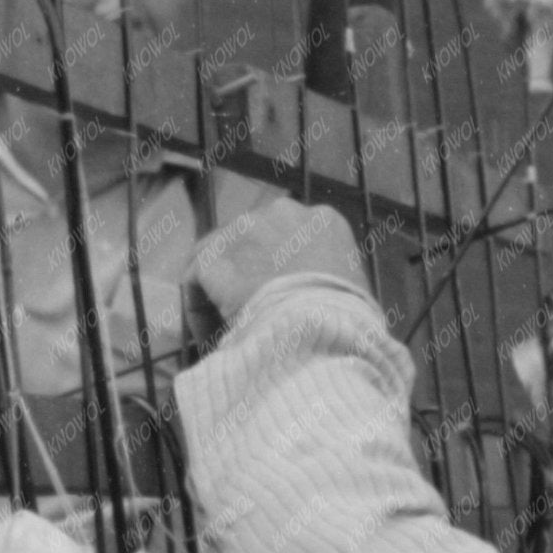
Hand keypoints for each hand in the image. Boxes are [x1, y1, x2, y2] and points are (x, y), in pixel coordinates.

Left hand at [182, 203, 367, 349]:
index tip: (278, 305)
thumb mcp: (356, 295)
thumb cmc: (348, 322)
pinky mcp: (214, 254)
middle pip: (250, 242)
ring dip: (217, 293)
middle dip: (245, 275)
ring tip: (223, 332)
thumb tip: (322, 308)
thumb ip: (333, 287)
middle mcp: (283, 213)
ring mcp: (245, 229)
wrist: (323, 330)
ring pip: (216, 258)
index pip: (289, 238)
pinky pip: (196, 281)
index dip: (278, 272)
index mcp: (324, 222)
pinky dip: (198, 310)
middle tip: (247, 315)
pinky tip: (210, 339)